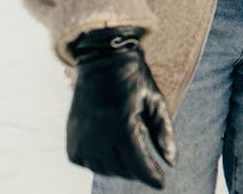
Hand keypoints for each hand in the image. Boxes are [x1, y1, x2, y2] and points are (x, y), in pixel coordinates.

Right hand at [66, 26, 176, 188]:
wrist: (102, 61)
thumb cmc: (134, 80)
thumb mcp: (155, 102)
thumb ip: (164, 133)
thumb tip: (171, 162)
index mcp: (122, 124)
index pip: (138, 163)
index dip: (151, 176)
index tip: (161, 184)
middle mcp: (98, 134)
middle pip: (122, 169)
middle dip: (138, 172)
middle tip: (150, 169)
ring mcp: (82, 137)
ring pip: (103, 169)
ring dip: (120, 169)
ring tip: (132, 161)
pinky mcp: (71, 137)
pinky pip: (85, 162)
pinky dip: (99, 163)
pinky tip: (111, 154)